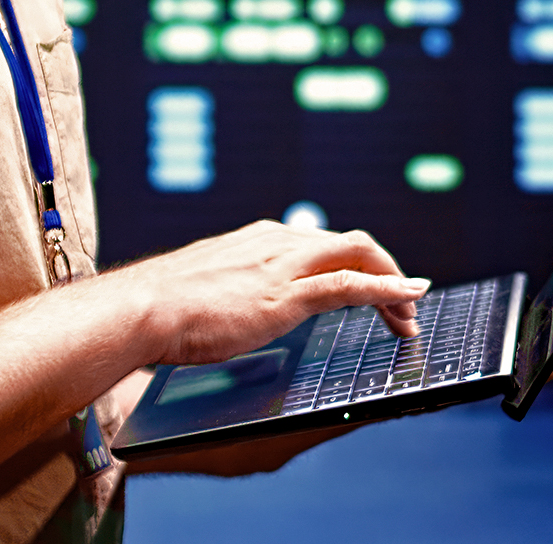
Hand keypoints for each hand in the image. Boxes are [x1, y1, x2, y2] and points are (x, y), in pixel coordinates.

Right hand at [121, 220, 429, 366]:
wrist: (142, 307)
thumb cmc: (166, 305)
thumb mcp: (212, 284)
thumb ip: (236, 284)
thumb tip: (241, 301)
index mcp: (263, 237)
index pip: (326, 244)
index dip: (357, 265)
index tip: (372, 289)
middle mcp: (279, 240)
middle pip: (351, 246)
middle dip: (384, 272)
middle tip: (404, 306)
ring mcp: (284, 264)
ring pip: (358, 257)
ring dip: (392, 283)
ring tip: (410, 315)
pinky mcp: (285, 293)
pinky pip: (349, 285)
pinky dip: (386, 288)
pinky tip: (409, 297)